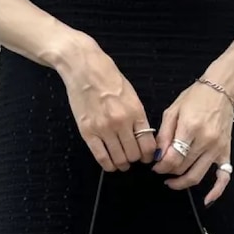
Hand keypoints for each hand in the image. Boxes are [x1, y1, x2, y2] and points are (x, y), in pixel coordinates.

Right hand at [59, 41, 156, 170]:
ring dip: (122, 164)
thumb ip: (138, 117)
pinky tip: (110, 165)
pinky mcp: (87, 132)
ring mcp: (103, 129)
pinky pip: (100, 156)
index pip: (148, 144)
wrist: (85, 69)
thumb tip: (144, 138)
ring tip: (122, 163)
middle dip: (135, 160)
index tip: (146, 156)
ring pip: (118, 158)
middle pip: (133, 154)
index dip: (148, 155)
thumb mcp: (132, 96)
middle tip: (133, 159)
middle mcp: (121, 123)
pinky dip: (107, 165)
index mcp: (135, 112)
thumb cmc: (109, 79)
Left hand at [152, 82, 233, 205]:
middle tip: (160, 168)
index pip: (173, 158)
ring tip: (171, 181)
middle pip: (182, 168)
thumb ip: (164, 134)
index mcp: (190, 128)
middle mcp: (205, 140)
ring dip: (182, 183)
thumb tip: (157, 156)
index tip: (155, 165)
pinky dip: (216, 191)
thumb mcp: (172, 111)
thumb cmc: (195, 97)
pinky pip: (224, 176)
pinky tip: (206, 200)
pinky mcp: (225, 152)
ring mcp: (217, 148)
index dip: (161, 166)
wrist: (221, 90)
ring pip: (197, 175)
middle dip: (168, 171)